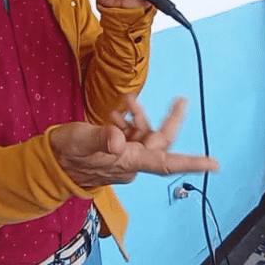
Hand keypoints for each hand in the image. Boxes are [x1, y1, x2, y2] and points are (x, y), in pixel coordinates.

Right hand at [49, 94, 218, 188]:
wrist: (51, 163)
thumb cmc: (66, 154)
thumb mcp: (80, 141)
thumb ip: (100, 137)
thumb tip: (118, 137)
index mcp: (128, 161)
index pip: (166, 163)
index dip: (191, 163)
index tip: (214, 163)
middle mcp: (132, 161)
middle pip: (161, 142)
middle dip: (169, 120)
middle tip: (180, 100)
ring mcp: (126, 156)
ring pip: (146, 134)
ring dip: (140, 116)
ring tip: (127, 100)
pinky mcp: (118, 150)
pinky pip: (133, 134)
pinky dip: (129, 121)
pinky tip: (117, 113)